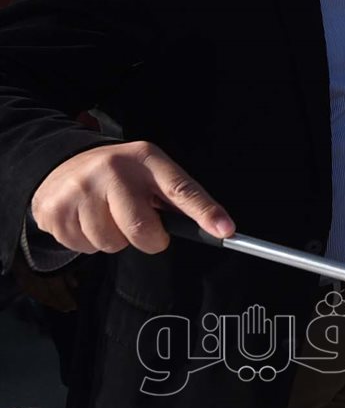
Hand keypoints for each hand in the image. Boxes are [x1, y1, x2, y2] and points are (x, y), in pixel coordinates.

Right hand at [30, 141, 234, 254]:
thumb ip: (178, 198)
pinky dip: (89, 242)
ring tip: (108, 216)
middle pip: (142, 230)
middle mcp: (113, 170)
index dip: (204, 212)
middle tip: (143, 227)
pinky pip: (84, 248)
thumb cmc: (120, 175)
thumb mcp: (151, 173)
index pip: (181, 189)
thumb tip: (217, 227)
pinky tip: (86, 219)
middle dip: (149, 240)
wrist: (62, 163)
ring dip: (115, 240)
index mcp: (146, 159)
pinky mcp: (56, 209)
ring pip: (112, 244)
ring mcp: (81, 189)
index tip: (225, 230)